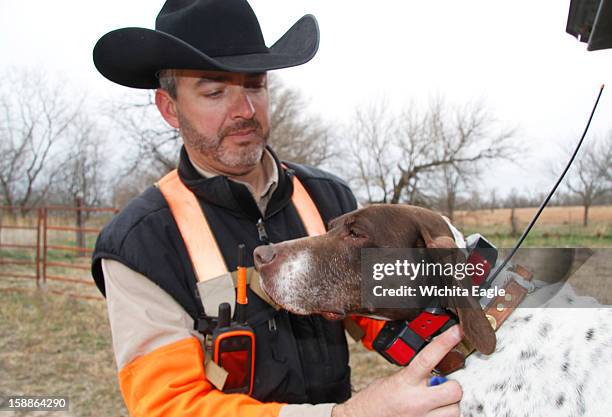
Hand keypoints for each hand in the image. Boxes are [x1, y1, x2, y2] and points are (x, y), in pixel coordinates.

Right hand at [332, 325, 462, 416]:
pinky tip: (433, 412)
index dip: (445, 342)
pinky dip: (443, 416)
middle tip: (446, 385)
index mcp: (404, 382)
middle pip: (454, 390)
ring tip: (438, 402)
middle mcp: (415, 401)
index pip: (428, 358)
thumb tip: (434, 369)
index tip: (457, 331)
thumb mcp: (392, 380)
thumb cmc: (373, 401)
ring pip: (455, 410)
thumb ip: (414, 375)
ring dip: (450, 405)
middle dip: (454, 386)